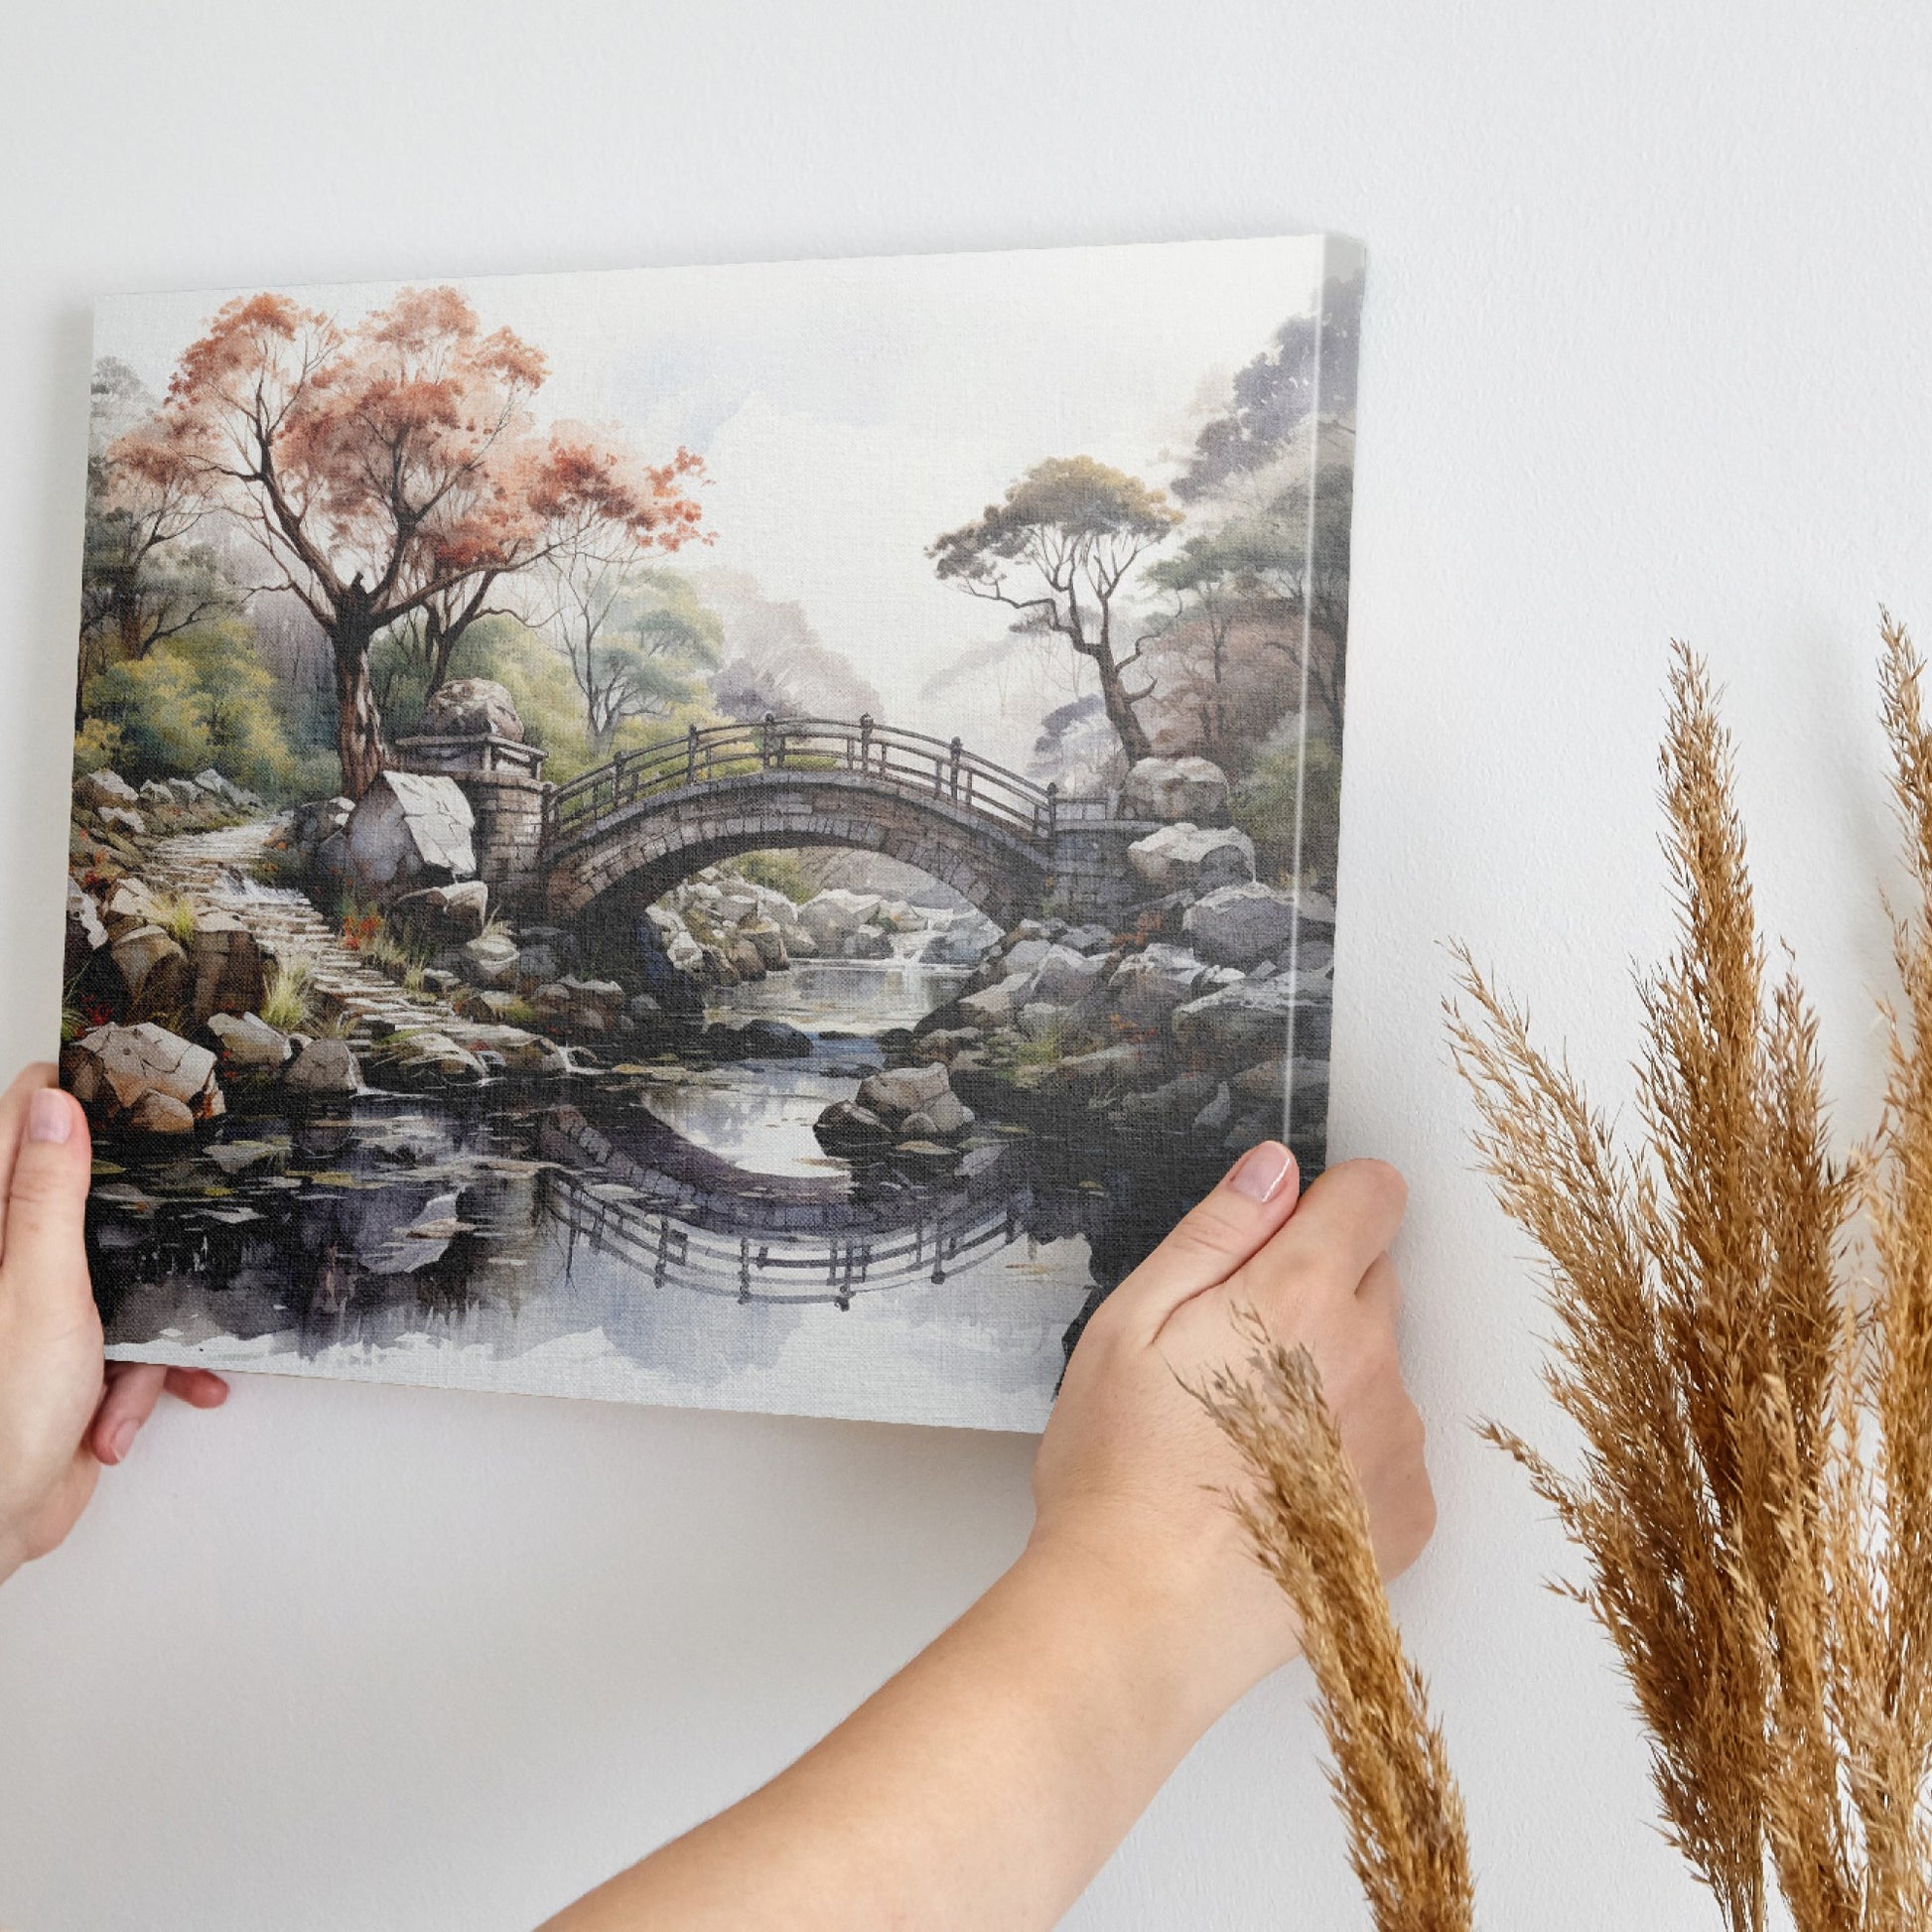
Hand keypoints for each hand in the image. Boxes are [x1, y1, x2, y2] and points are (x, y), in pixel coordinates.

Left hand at [0, 1063, 227, 1583]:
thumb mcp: (38, 1288)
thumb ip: (47, 1196)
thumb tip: (53, 1105)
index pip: (22, 1123)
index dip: (76, 1095)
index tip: (134, 1081)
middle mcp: (12, 1259)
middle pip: (89, 1195)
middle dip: (144, 1224)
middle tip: (181, 1210)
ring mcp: (42, 1307)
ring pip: (126, 1273)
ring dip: (149, 1326)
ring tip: (137, 1369)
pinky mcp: (71, 1355)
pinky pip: (132, 1340)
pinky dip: (145, 1376)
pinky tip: (131, 1410)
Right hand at [1028, 1144, 1433, 1723]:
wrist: (1142, 1616)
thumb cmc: (1120, 1471)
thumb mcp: (1131, 1322)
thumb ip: (1216, 1233)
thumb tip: (1274, 1169)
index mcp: (1301, 1296)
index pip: (1373, 1195)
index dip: (1325, 1202)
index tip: (1280, 1238)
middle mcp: (1371, 1359)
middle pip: (1374, 1279)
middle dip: (1316, 1292)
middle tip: (1230, 1354)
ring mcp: (1397, 1441)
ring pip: (1378, 1367)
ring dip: (1331, 1378)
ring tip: (1243, 1438)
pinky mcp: (1407, 1514)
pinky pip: (1388, 1449)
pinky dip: (1346, 1456)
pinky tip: (1276, 1491)